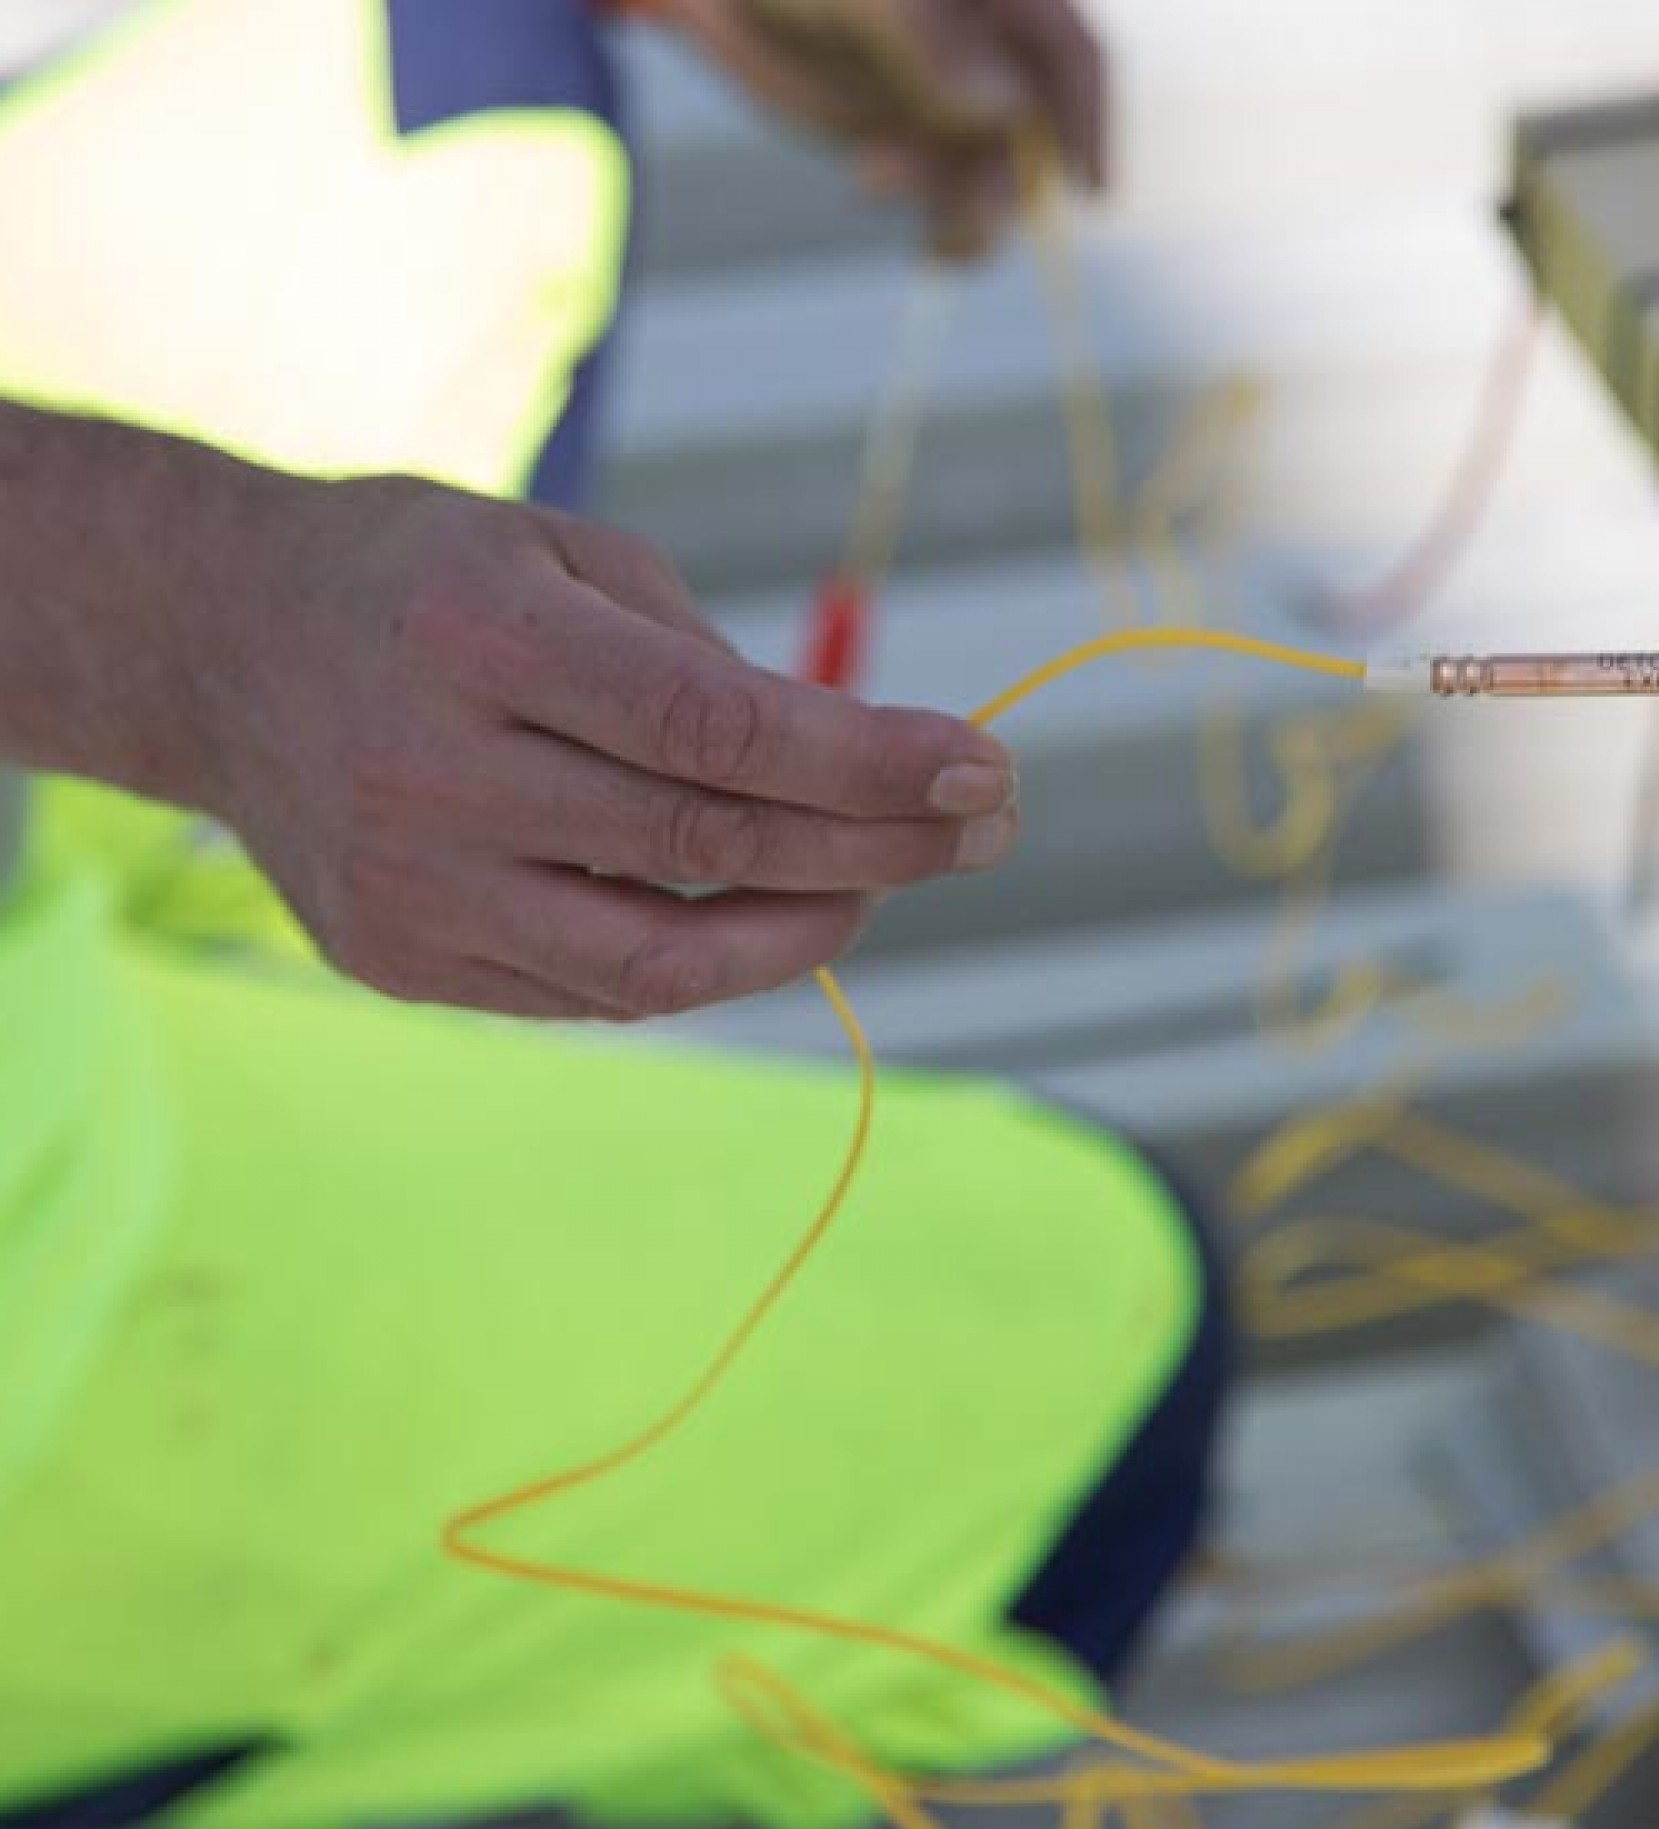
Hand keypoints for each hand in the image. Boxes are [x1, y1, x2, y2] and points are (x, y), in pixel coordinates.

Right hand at [202, 475, 1018, 1019]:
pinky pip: (595, 992)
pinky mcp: (398, 961)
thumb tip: (861, 770)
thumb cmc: (423, 577)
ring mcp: (408, 887)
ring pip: (659, 964)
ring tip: (880, 884)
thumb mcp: (560, 548)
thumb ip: (700, 656)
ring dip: (806, 931)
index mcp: (476, 631)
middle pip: (707, 847)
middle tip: (985, 829)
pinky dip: (704, 959)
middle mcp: (430, 770)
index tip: (986, 769)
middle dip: (878, 846)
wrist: (215, 647)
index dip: (868, 764)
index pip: (715, 729)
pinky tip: (763, 911)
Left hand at [645, 0, 1106, 258]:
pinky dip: (947, 232)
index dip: (1089, 125)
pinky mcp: (920, 149)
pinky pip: (956, 206)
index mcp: (1009, 0)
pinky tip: (926, 250)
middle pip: (1035, 135)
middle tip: (918, 183)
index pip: (1074, 61)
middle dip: (995, 176)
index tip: (1091, 192)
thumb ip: (932, 42)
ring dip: (959, 207)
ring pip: (996, 181)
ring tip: (872, 177)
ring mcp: (959, 107)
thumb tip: (1008, 110)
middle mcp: (995, 57)